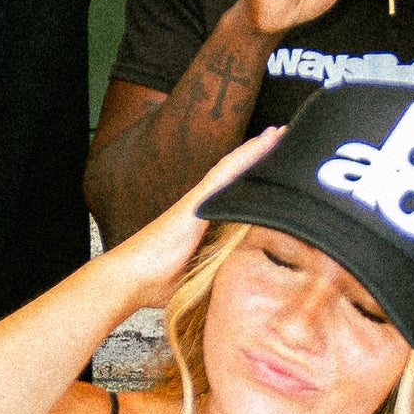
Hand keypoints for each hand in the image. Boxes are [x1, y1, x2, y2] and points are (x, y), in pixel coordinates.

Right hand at [102, 127, 279, 313]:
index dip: (251, 177)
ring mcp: (197, 201)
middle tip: (282, 136)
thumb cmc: (158, 280)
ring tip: (277, 133)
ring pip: (231, 168)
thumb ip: (217, 267)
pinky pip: (224, 174)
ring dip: (254, 150)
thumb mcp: (199, 273)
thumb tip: (240, 277)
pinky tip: (261, 143)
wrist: (131, 277)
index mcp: (203, 220)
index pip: (232, 193)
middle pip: (234, 174)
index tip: (273, 168)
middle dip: (257, 157)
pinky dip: (243, 157)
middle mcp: (200, 205)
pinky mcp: (196, 203)